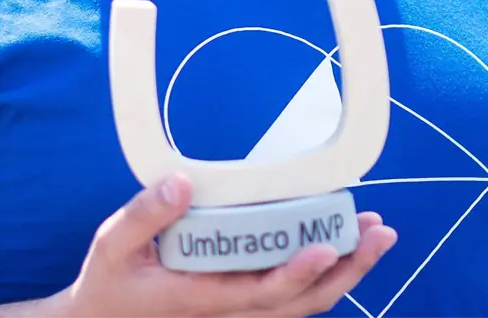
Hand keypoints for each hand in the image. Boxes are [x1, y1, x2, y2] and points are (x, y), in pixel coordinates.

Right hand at [57, 174, 396, 317]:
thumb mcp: (112, 245)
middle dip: (344, 271)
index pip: (260, 295)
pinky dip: (319, 272)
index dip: (296, 274)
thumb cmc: (108, 284)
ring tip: (373, 233)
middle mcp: (228, 312)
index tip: (324, 248)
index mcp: (200, 299)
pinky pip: (288, 295)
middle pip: (299, 305)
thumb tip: (182, 182)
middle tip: (379, 232)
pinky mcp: (237, 300)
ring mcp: (235, 310)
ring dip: (342, 271)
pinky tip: (336, 244)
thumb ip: (145, 215)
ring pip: (301, 304)